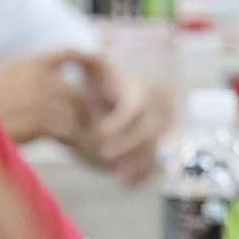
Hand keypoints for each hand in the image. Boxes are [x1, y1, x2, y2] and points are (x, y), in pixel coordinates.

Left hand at [37, 47, 170, 183]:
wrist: (104, 93)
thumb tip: (88, 54)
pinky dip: (142, 174)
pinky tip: (128, 185)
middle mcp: (151, 109)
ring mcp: (153, 129)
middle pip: (148, 130)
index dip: (120, 122)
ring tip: (119, 177)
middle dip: (128, 145)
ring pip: (152, 148)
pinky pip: (151, 161)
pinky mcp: (149, 146)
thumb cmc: (93, 79)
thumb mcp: (90, 65)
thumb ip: (86, 59)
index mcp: (137, 90)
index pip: (135, 107)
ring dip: (137, 164)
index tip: (98, 133)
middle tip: (103, 156)